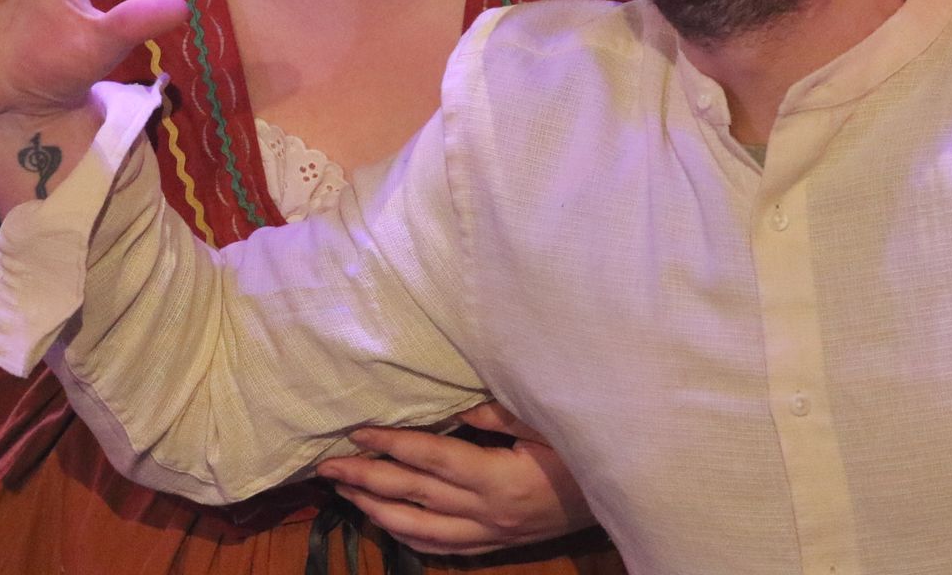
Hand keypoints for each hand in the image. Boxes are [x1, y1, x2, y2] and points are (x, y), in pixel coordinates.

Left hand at [316, 403, 595, 556]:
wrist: (625, 494)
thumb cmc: (588, 448)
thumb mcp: (548, 420)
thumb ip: (497, 411)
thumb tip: (450, 403)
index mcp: (499, 478)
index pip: (430, 458)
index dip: (390, 445)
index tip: (355, 431)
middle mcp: (488, 512)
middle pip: (413, 496)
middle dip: (365, 480)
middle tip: (325, 467)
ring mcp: (491, 533)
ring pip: (420, 529)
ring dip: (377, 511)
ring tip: (345, 493)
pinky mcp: (497, 543)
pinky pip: (444, 547)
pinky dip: (409, 535)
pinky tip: (389, 523)